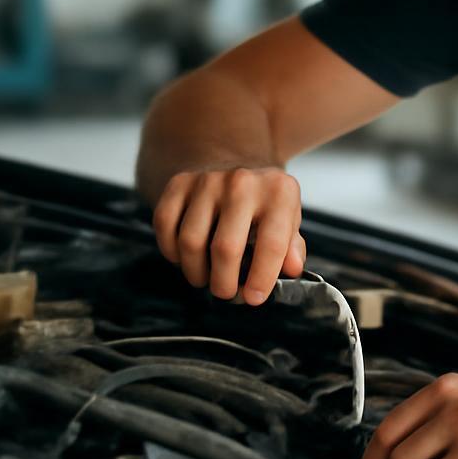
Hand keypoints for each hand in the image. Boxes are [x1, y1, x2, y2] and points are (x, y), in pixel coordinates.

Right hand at [151, 167, 306, 302]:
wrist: (234, 159)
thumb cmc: (264, 200)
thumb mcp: (288, 218)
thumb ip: (292, 246)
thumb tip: (292, 268)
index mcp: (279, 192)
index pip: (272, 244)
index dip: (261, 279)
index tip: (253, 299)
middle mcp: (243, 182)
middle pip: (225, 249)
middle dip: (223, 284)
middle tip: (226, 293)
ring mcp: (208, 180)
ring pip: (190, 242)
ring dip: (196, 272)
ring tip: (205, 277)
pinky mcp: (180, 182)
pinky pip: (165, 226)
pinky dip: (171, 251)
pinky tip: (185, 257)